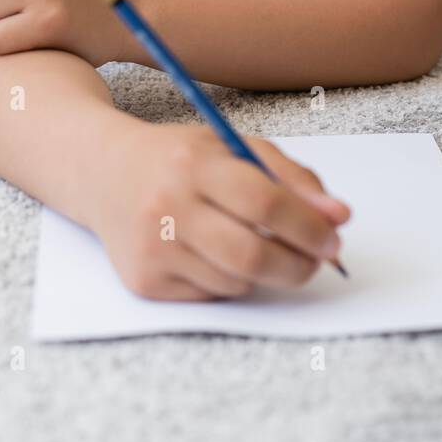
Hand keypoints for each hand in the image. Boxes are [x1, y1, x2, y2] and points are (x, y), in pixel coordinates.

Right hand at [91, 122, 352, 300]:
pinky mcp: (144, 282)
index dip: (308, 226)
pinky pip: (211, 296)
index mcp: (194, 164)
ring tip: (258, 244)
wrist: (104, 174)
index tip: (335, 237)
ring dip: (265, 271)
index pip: (264, 203)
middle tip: (318, 259)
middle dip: (299, 265)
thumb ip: (292, 177)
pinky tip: (216, 252)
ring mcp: (152, 248)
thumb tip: (337, 217)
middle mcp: (167, 207)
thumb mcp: (235, 146)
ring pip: (236, 281)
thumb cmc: (181, 158)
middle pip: (251, 254)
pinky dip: (230, 279)